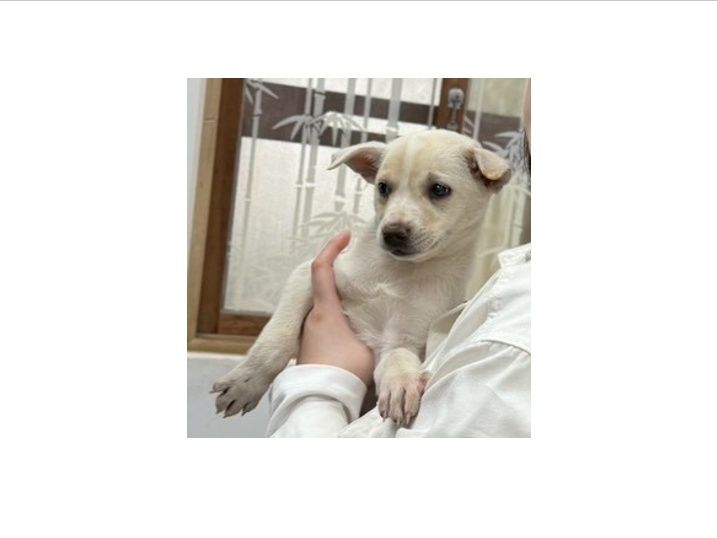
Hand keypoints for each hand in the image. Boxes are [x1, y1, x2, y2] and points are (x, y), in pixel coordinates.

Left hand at [298, 231, 374, 385]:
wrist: (320, 398)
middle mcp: (312, 317)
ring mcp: (308, 331)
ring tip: (359, 296)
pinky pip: (321, 320)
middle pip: (320, 284)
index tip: (345, 235)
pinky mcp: (309, 346)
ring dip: (338, 296)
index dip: (331, 248)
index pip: (321, 268)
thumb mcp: (370, 349)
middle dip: (338, 272)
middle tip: (356, 266)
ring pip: (322, 304)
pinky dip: (335, 313)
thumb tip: (396, 327)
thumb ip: (380, 334)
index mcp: (325, 309)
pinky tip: (350, 323)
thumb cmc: (345, 371)